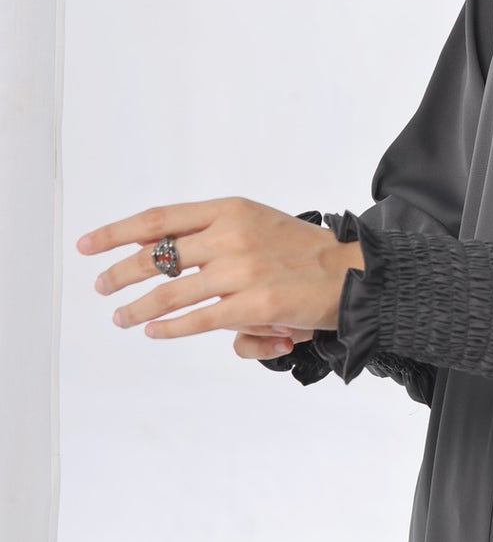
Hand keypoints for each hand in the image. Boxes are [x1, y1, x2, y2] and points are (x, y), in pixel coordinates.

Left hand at [77, 196, 364, 359]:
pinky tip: (154, 331)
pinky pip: (197, 320)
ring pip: (169, 293)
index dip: (117, 232)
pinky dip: (169, 328)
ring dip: (137, 308)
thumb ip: (217, 239)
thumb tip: (180, 273)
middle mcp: (231, 235)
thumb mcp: (259, 225)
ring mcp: (241, 272)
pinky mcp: (253, 307)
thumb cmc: (306, 253)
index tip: (89, 244)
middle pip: (155, 255)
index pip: (159, 219)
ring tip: (121, 318)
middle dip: (119, 273)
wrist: (354, 274)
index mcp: (230, 209)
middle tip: (102, 285)